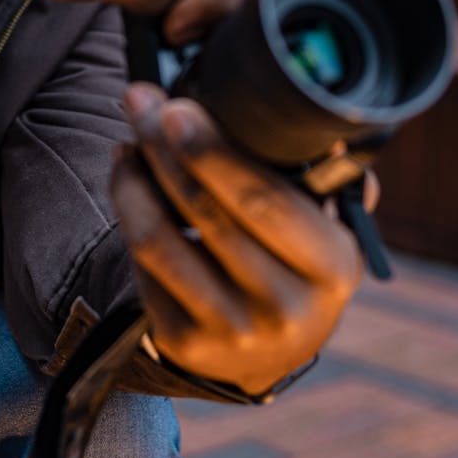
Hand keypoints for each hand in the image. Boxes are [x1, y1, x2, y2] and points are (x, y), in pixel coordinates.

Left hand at [110, 83, 363, 393]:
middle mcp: (285, 307)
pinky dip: (128, 213)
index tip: (177, 109)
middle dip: (164, 148)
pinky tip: (127, 181)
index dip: (213, 152)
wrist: (267, 353)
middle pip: (205, 211)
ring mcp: (232, 331)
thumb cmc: (294, 266)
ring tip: (128, 142)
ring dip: (133, 180)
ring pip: (160, 239)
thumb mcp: (324, 232)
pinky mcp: (185, 342)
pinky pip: (143, 264)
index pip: (265, 200)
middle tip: (140, 103)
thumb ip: (324, 182)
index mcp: (331, 266)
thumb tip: (320, 129)